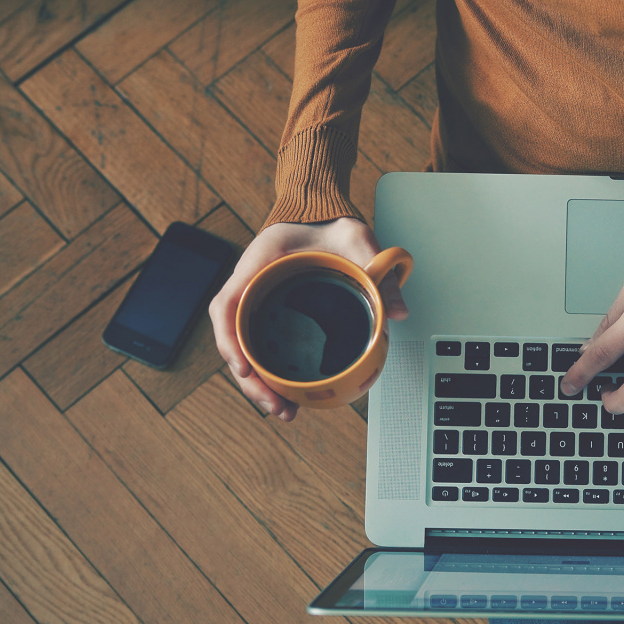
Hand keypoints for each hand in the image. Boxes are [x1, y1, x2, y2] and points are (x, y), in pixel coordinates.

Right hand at [208, 217, 408, 421]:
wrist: (322, 212)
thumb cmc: (329, 221)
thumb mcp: (357, 237)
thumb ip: (376, 266)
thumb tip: (397, 310)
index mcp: (258, 263)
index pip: (226, 304)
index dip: (229, 339)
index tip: (244, 368)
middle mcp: (250, 285)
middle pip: (233, 338)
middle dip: (250, 379)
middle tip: (277, 407)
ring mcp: (258, 301)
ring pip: (245, 348)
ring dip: (259, 383)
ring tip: (284, 411)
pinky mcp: (272, 312)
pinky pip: (262, 345)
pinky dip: (270, 372)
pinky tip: (287, 394)